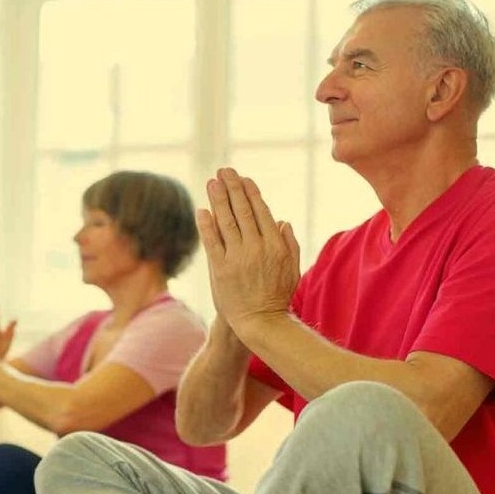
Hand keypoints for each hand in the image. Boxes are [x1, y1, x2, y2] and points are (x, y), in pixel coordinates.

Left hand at [197, 167, 300, 331]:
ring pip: (226, 221)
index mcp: (275, 245)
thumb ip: (289, 244)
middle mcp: (256, 247)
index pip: (261, 212)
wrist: (259, 322)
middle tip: (224, 171)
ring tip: (212, 183)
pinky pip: (212, 241)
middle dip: (232, 188)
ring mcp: (237, 257)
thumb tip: (283, 220)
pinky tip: (202, 210)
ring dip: (218, 199)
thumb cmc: (277, 295)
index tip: (244, 179)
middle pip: (242, 211)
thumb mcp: (292, 269)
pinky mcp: (220, 268)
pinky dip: (206, 224)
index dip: (250, 193)